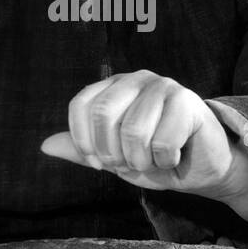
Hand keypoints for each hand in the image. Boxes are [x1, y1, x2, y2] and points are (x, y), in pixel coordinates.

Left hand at [40, 70, 239, 198]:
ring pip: (133, 132)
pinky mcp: (187, 101)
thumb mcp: (114, 158)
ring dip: (141, 161)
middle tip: (129, 164)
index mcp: (114, 87)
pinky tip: (175, 156)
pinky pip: (161, 143)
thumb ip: (82, 150)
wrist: (203, 169)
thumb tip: (44, 146)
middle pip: (103, 115)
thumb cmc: (157, 160)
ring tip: (154, 160)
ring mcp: (163, 86)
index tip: (98, 162)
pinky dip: (165, 161)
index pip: (82, 105)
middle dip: (112, 153)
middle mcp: (137, 79)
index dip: (84, 141)